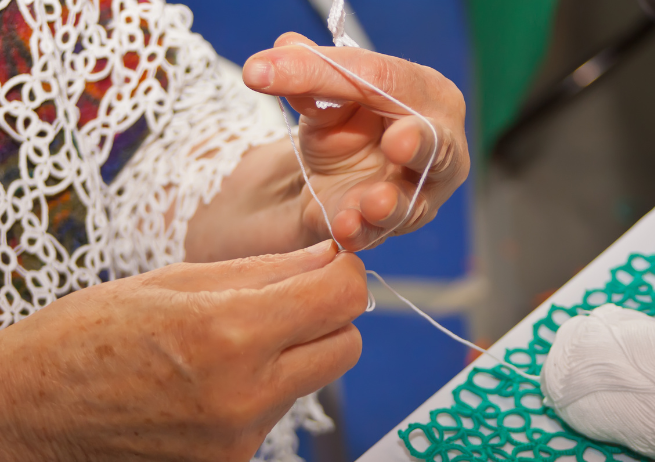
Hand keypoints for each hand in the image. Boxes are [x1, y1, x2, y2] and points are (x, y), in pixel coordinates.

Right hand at [0, 241, 364, 461]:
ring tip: (232, 341)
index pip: (341, 298)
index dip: (343, 274)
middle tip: (291, 300)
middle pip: (346, 346)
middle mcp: (245, 395)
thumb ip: (264, 270)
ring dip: (294, 353)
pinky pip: (278, 411)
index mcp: (228, 333)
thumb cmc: (87, 335)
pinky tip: (216, 378)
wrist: (30, 414)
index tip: (328, 266)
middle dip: (330, 316)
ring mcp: (240, 438)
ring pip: (313, 378)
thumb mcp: (174, 281)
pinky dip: (265, 388)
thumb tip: (328, 257)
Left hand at [184, 32, 468, 261]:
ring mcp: (421, 192)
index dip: (331, 73)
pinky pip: (380, 233)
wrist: (332, 176)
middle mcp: (439, 145)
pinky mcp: (392, 227)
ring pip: (415, 201)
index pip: (385, 79)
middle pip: (436, 144)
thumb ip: (308, 77)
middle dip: (420, 144)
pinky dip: (362, 231)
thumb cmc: (348, 125)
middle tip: (398, 142)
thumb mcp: (325, 97)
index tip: (267, 70)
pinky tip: (344, 227)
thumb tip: (278, 55)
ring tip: (372, 202)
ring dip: (391, 203)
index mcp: (426, 93)